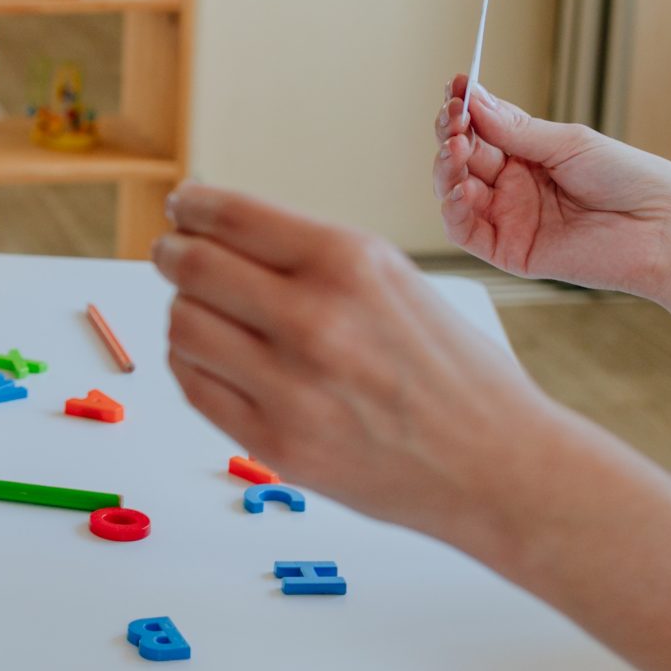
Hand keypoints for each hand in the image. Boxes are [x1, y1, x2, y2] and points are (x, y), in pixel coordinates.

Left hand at [155, 183, 583, 555]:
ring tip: (204, 313)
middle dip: (172, 253)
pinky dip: (193, 363)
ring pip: (183, 324)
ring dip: (183, 311)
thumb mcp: (393, 279)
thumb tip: (216, 228)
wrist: (498, 465)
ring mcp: (290, 386)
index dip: (189, 205)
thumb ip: (310, 256)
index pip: (228, 214)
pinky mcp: (274, 442)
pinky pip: (194, 385)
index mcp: (349, 261)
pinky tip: (214, 358)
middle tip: (172, 254)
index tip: (180, 206)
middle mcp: (314, 318)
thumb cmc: (450, 370)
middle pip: (192, 266)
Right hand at [434, 77, 670, 299]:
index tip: (456, 86)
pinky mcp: (510, 250)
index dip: (464, 109)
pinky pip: (465, 231)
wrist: (661, 226)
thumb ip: (517, 130)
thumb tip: (475, 99)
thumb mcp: (568, 143)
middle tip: (452, 117)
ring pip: (454, 191)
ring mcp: (508, 217)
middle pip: (462, 158)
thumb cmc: (629, 179)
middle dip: (451, 134)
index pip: (481, 130)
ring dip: (446, 168)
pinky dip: (453, 210)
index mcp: (528, 155)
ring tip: (456, 147)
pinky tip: (461, 189)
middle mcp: (513, 185)